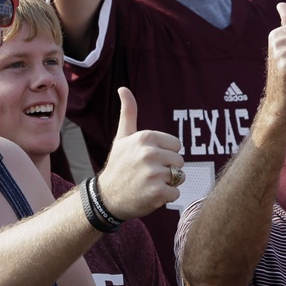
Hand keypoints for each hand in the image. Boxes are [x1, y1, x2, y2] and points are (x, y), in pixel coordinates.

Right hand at [95, 87, 183, 220]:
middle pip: (179, 161)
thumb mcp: (122, 137)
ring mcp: (154, 174)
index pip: (176, 145)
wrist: (106, 197)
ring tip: (148, 183)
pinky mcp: (158, 193)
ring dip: (167, 183)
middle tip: (148, 173)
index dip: (165, 154)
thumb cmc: (118, 165)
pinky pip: (176, 193)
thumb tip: (123, 88)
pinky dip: (165, 197)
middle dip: (168, 169)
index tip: (147, 159)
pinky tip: (149, 194)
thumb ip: (128, 112)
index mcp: (145, 137)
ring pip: (179, 177)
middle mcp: (150, 153)